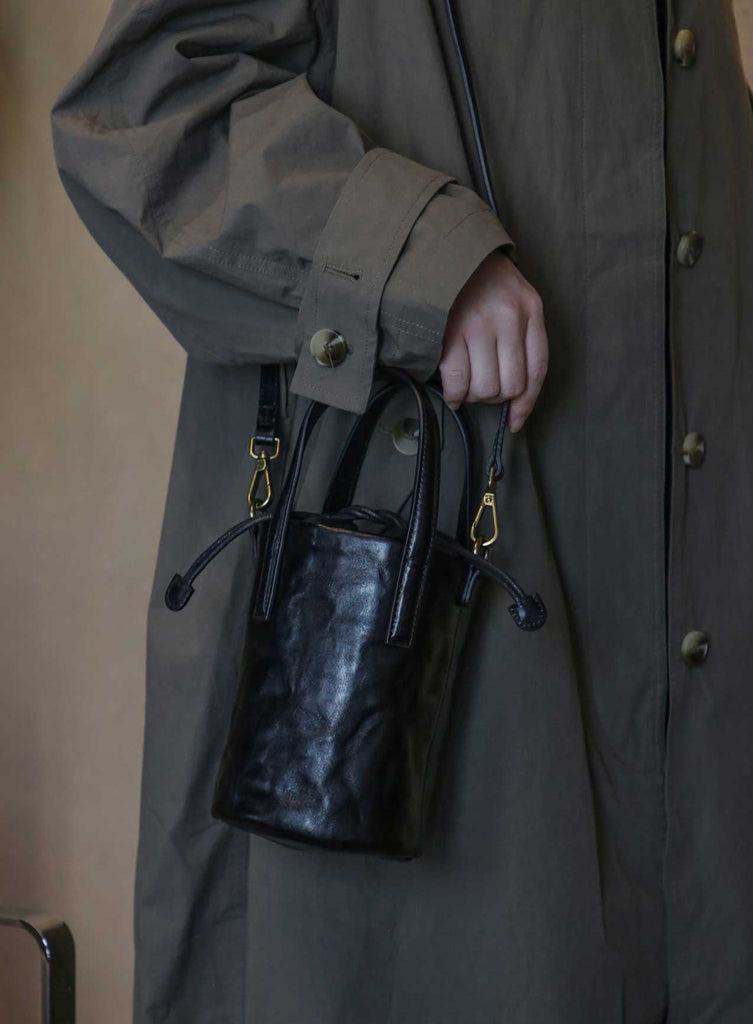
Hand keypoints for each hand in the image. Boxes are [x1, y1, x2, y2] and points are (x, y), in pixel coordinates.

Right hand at [438, 250, 548, 431]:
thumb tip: (514, 392)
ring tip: (467, 386)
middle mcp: (508, 317)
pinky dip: (454, 395)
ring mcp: (478, 324)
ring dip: (475, 396)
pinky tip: (453, 394)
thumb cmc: (481, 278)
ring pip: (485, 387)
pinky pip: (457, 380)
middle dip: (496, 396)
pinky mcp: (450, 330)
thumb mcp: (516, 297)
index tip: (515, 420)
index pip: (537, 369)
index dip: (526, 403)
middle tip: (483, 388)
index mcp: (530, 309)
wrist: (446, 247)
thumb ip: (522, 336)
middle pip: (510, 384)